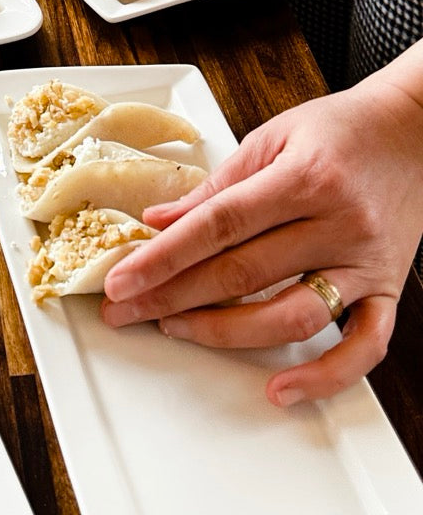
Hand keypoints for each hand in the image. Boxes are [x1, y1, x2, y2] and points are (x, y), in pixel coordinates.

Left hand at [99, 61, 422, 405]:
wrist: (413, 130)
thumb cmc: (339, 129)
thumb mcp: (272, 137)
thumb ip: (219, 185)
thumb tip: (161, 219)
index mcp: (302, 178)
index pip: (219, 225)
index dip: (164, 256)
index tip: (123, 279)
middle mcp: (336, 223)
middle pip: (243, 273)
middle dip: (174, 296)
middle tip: (125, 310)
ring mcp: (364, 262)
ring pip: (292, 316)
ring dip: (226, 332)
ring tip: (176, 328)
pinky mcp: (388, 289)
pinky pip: (363, 346)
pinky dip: (324, 375)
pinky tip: (281, 388)